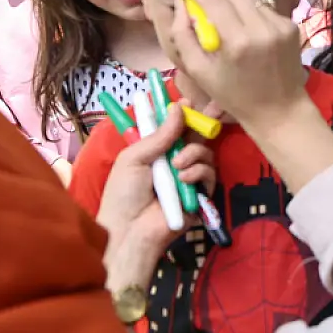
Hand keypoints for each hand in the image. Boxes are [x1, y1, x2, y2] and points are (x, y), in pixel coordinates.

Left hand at [96, 103, 209, 248]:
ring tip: (177, 165)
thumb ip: (159, 135)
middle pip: (194, 136)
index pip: (173, 128)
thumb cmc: (123, 193)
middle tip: (209, 113)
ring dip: (193, 153)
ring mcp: (189, 177)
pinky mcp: (200, 194)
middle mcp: (174, 161)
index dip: (182, 114)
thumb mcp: (134, 158)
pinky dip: (198, 172)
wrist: (130, 229)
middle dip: (201, 124)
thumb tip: (178, 107)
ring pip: (205, 153)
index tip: (187, 102)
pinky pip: (209, 174)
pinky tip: (183, 178)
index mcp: (155, 151)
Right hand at [171, 0, 309, 132]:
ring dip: (231, 0)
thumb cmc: (234, 96)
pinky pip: (263, 8)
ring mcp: (281, 25)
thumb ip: (183, 36)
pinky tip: (245, 28)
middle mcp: (261, 28)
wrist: (280, 110)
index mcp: (237, 41)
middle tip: (200, 2)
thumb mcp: (199, 71)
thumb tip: (180, 5)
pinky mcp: (292, 26)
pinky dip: (249, 12)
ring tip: (222, 16)